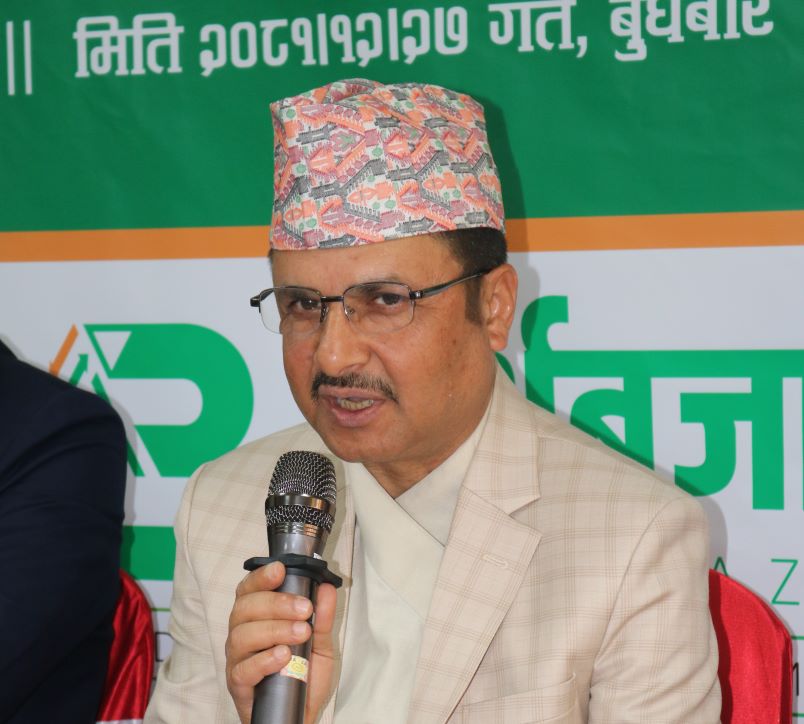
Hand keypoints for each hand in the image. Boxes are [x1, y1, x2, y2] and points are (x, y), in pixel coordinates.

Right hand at [226, 561, 336, 723]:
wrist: (300, 715)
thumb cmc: (304, 674)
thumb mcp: (321, 643)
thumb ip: (323, 617)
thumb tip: (326, 588)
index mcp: (257, 617)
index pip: (249, 589)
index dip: (261, 577)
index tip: (280, 570)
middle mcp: (242, 633)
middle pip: (245, 608)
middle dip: (277, 603)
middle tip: (304, 609)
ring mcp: (237, 659)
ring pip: (242, 635)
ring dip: (274, 630)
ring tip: (300, 633)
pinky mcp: (238, 685)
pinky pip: (243, 669)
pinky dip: (264, 659)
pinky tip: (283, 656)